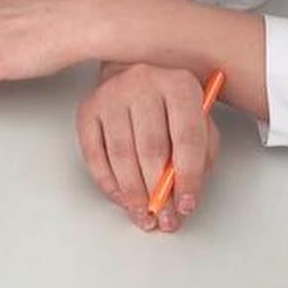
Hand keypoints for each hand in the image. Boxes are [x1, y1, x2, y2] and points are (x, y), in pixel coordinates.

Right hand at [76, 64, 219, 231]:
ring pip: (121, 154)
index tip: (186, 206)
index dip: (188, 178)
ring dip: (132, 193)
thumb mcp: (200, 120)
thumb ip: (200, 153)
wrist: (132, 69)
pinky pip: (93, 153)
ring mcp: (110, 93)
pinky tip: (121, 197)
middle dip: (158, 192)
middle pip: (151, 149)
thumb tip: (182, 192)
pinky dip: (107, 182)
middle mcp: (142, 82)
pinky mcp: (87, 107)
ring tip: (142, 214)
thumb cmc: (171, 103)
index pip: (186, 139)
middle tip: (164, 218)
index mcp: (179, 84)